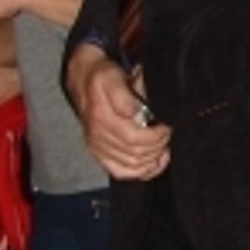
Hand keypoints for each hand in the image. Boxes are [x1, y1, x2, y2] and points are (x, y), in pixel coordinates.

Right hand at [68, 47, 171, 180]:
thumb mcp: (112, 77)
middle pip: (135, 153)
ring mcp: (98, 147)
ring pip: (131, 165)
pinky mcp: (99, 154)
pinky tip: (153, 163)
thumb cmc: (102, 78)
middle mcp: (98, 135)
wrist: (83, 81)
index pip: (133, 138)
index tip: (166, 126)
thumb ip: (121, 95)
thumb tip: (132, 113)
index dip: (155, 136)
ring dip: (152, 159)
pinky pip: (121, 172)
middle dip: (157, 146)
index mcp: (102, 117)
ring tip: (162, 147)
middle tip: (166, 134)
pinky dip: (140, 172)